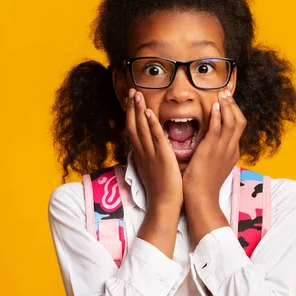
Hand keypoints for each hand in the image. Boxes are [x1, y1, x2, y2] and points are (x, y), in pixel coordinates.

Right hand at [125, 88, 182, 211]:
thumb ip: (151, 154)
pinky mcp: (162, 158)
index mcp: (141, 154)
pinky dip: (151, 124)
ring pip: (141, 128)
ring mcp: (151, 154)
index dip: (131, 113)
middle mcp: (142, 152)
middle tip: (131, 91)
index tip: (131, 100)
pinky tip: (149, 112)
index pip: (132, 129)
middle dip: (132, 107)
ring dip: (138, 110)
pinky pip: (155, 138)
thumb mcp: (152, 168)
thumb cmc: (161, 189)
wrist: (164, 205)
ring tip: (137, 95)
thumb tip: (151, 145)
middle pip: (133, 125)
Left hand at [182, 89, 246, 204]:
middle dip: (233, 105)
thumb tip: (208, 142)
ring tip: (222, 94)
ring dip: (227, 106)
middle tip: (226, 92)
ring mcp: (223, 150)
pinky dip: (218, 116)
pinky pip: (218, 129)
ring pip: (232, 122)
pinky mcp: (212, 151)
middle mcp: (231, 149)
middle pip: (240, 121)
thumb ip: (214, 152)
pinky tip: (214, 107)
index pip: (238, 127)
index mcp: (232, 152)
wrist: (201, 199)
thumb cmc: (203, 185)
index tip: (226, 102)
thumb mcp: (213, 165)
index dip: (233, 112)